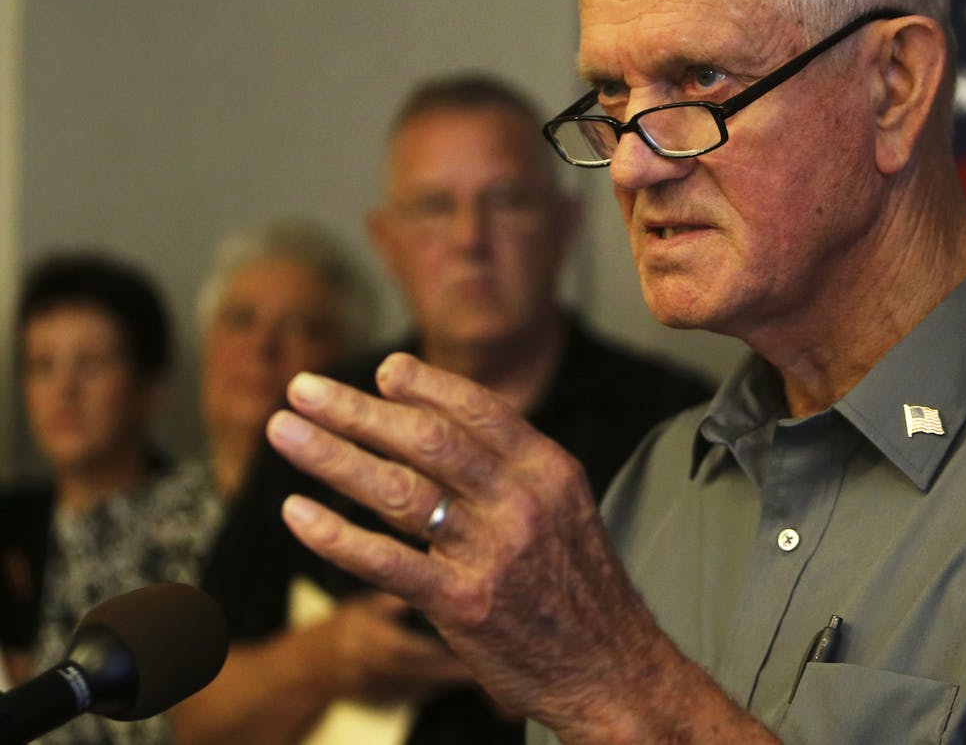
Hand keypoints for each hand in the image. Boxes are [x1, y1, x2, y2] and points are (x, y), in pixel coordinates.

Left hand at [266, 354, 735, 741]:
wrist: (609, 667)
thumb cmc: (579, 585)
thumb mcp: (566, 507)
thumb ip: (511, 468)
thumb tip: (445, 424)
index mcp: (549, 470)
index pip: (478, 410)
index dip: (425, 385)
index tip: (382, 370)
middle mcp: (521, 502)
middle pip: (426, 440)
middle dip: (356, 410)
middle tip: (304, 389)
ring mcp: (491, 552)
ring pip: (397, 490)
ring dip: (332, 456)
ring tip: (284, 432)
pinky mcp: (462, 604)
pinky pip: (386, 561)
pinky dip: (335, 535)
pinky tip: (297, 513)